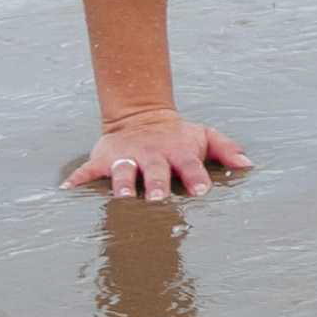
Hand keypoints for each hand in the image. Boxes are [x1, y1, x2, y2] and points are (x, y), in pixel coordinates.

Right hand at [69, 109, 250, 197]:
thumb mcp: (204, 136)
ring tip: (120, 198)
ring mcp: (126, 157)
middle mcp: (151, 156)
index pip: (190, 166)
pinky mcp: (103, 159)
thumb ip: (227, 149)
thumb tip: (249, 165)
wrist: (141, 116)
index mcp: (177, 152)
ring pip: (122, 172)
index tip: (201, 192)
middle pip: (154, 171)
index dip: (195, 177)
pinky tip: (67, 190)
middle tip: (157, 200)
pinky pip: (87, 170)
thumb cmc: (178, 136)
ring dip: (121, 184)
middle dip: (155, 185)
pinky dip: (77, 178)